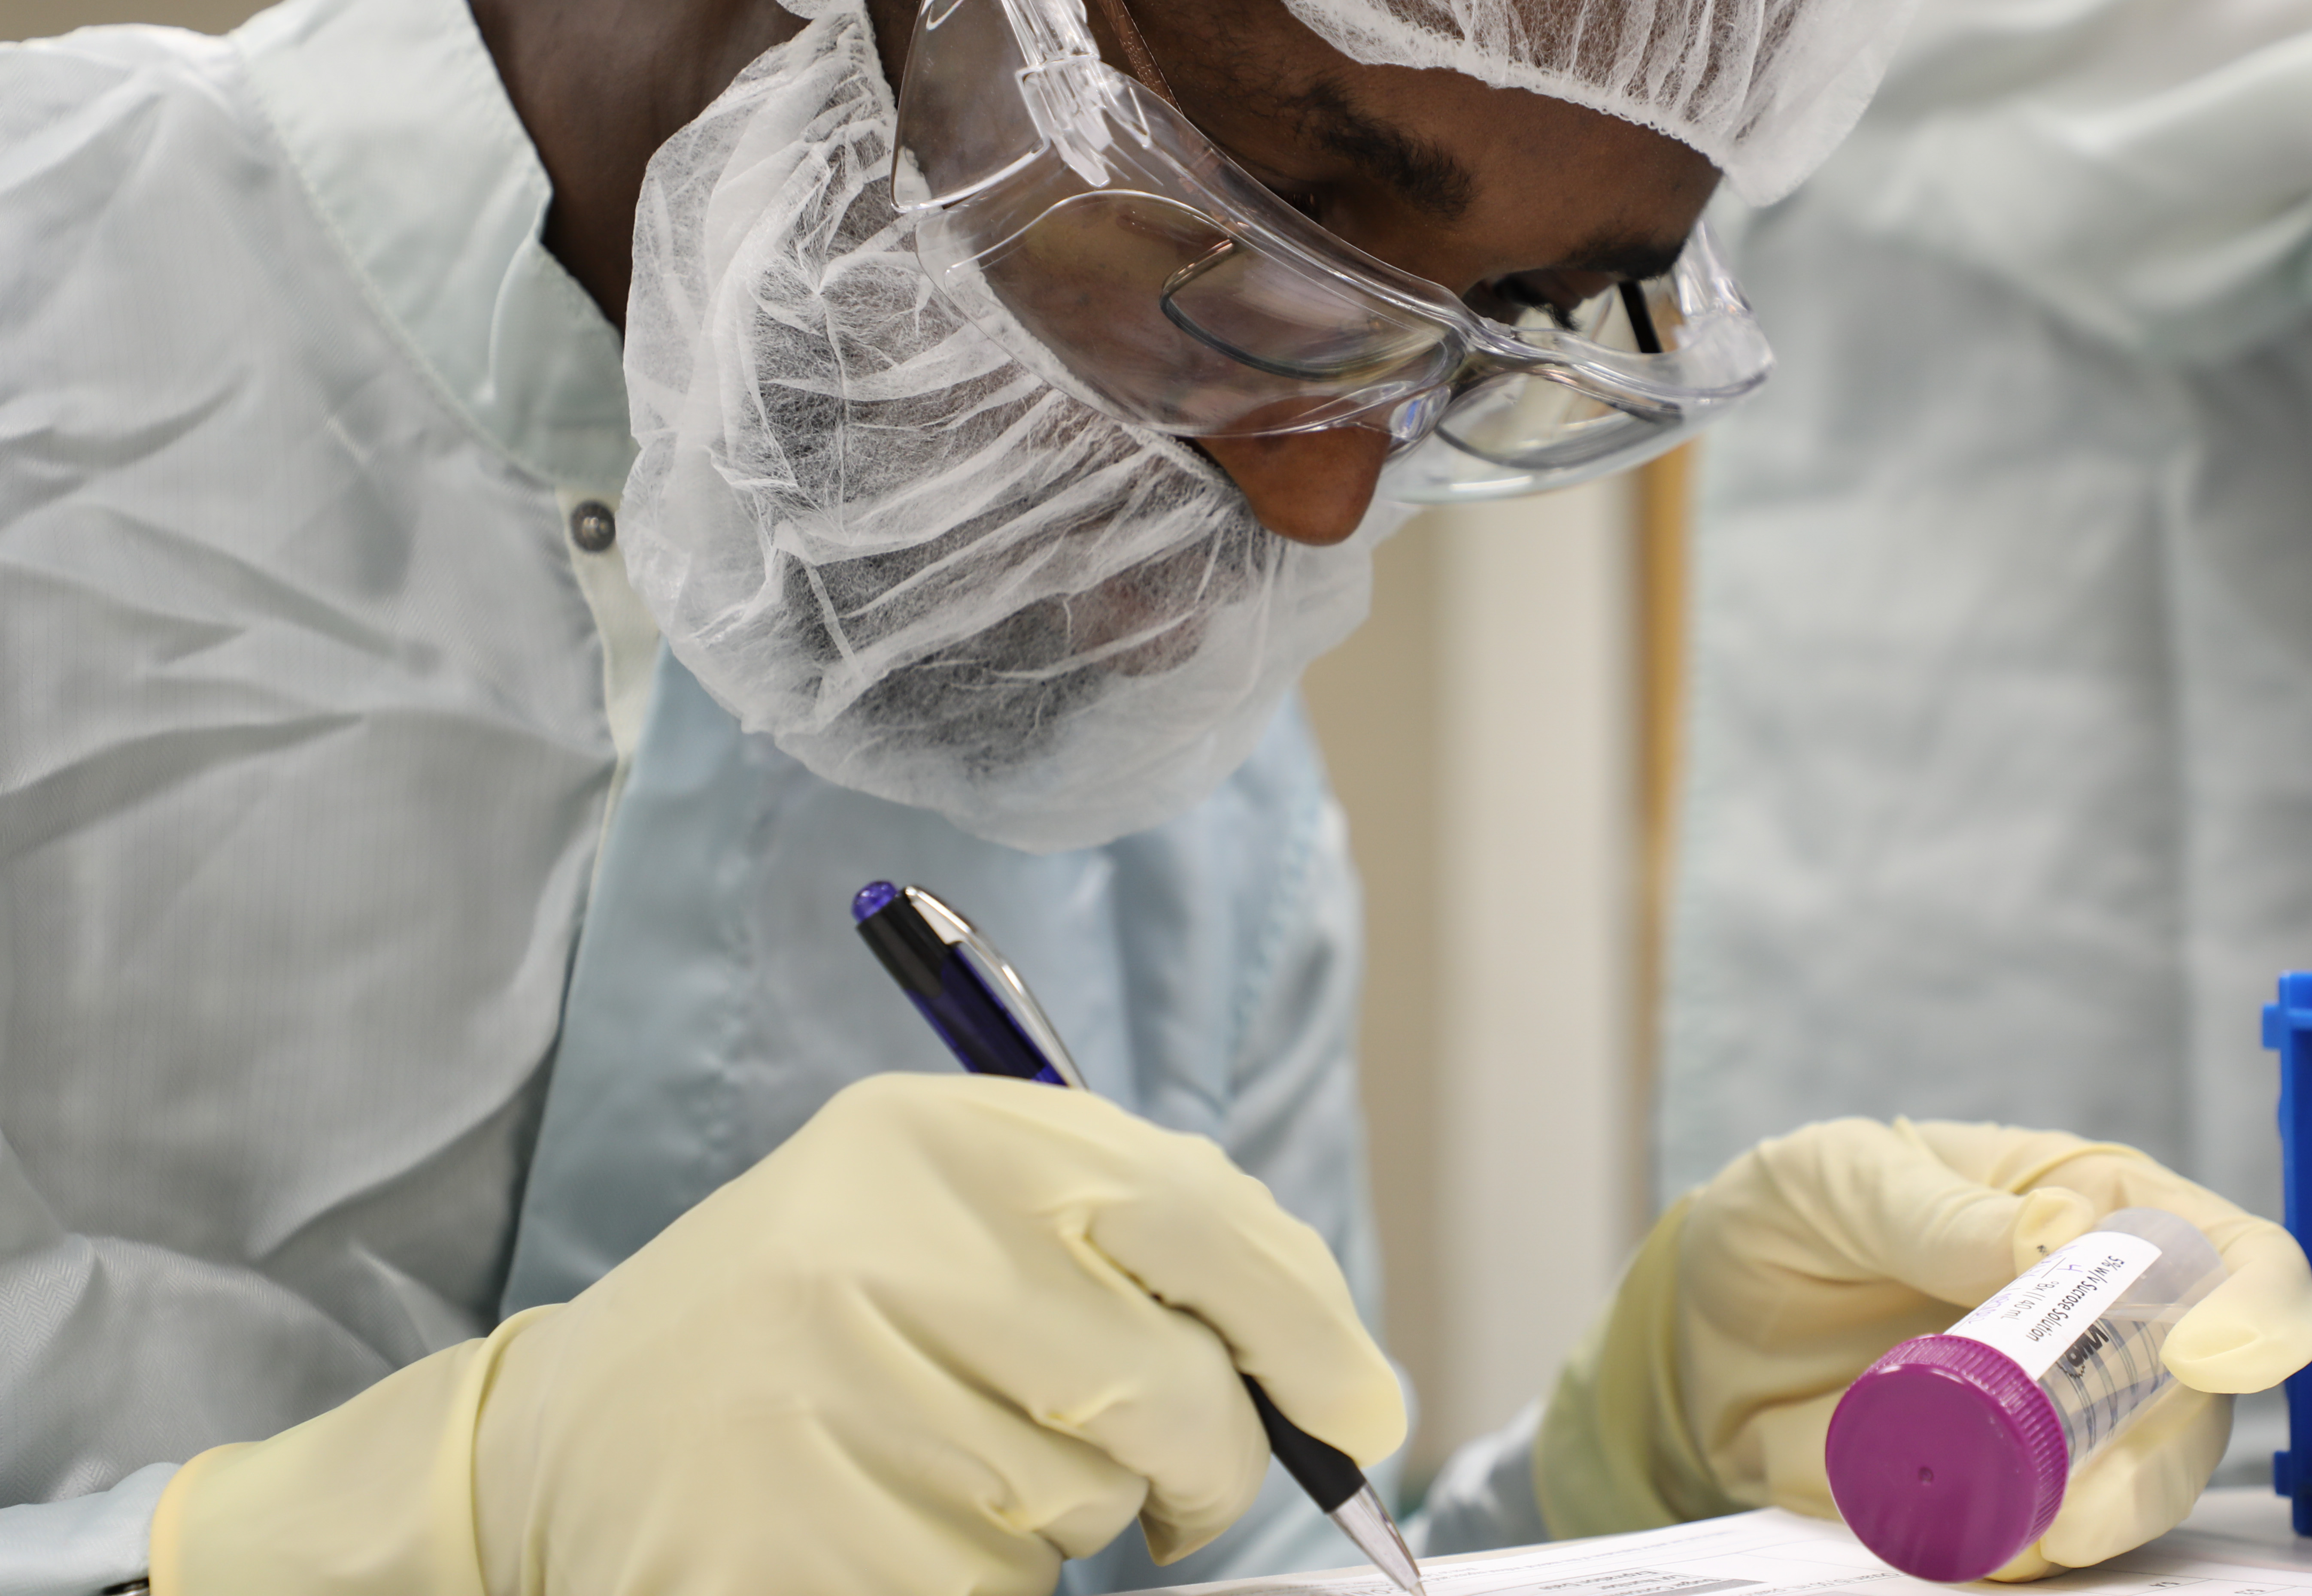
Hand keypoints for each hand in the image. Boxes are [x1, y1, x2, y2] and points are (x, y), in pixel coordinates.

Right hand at [153, 1075, 1404, 1595]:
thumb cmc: (818, 1326)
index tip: (1365, 1414)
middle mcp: (886, 1238)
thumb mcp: (964, 1220)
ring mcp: (828, 1387)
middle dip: (1218, 1465)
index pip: (1200, 1221)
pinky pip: (1001, 1584)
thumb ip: (1141, 1253)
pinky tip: (900, 1527)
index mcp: (944, 1137)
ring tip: (957, 1467)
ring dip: (1078, 1518)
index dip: (1312, 1329)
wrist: (569, 1444)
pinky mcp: (794, 1530)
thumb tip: (1343, 1385)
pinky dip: (989, 1576)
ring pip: (1091, 1501)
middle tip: (1189, 1495)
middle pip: (1169, 1389)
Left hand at [1535, 1119, 2311, 1576]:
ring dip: (2105, 1517)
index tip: (2207, 1355)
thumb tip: (2055, 1237)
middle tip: (2082, 1500)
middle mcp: (2106, 1318)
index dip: (2253, 1303)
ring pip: (2144, 1482)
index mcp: (2092, 1206)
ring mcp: (2062, 1414)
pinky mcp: (2006, 1489)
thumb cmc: (1793, 1216)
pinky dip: (2026, 1552)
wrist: (1700, 1322)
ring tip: (2029, 1535)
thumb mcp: (1841, 1178)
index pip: (2228, 1249)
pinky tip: (1978, 1544)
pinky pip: (2051, 1537)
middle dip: (2163, 1457)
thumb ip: (1940, 1209)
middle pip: (2202, 1398)